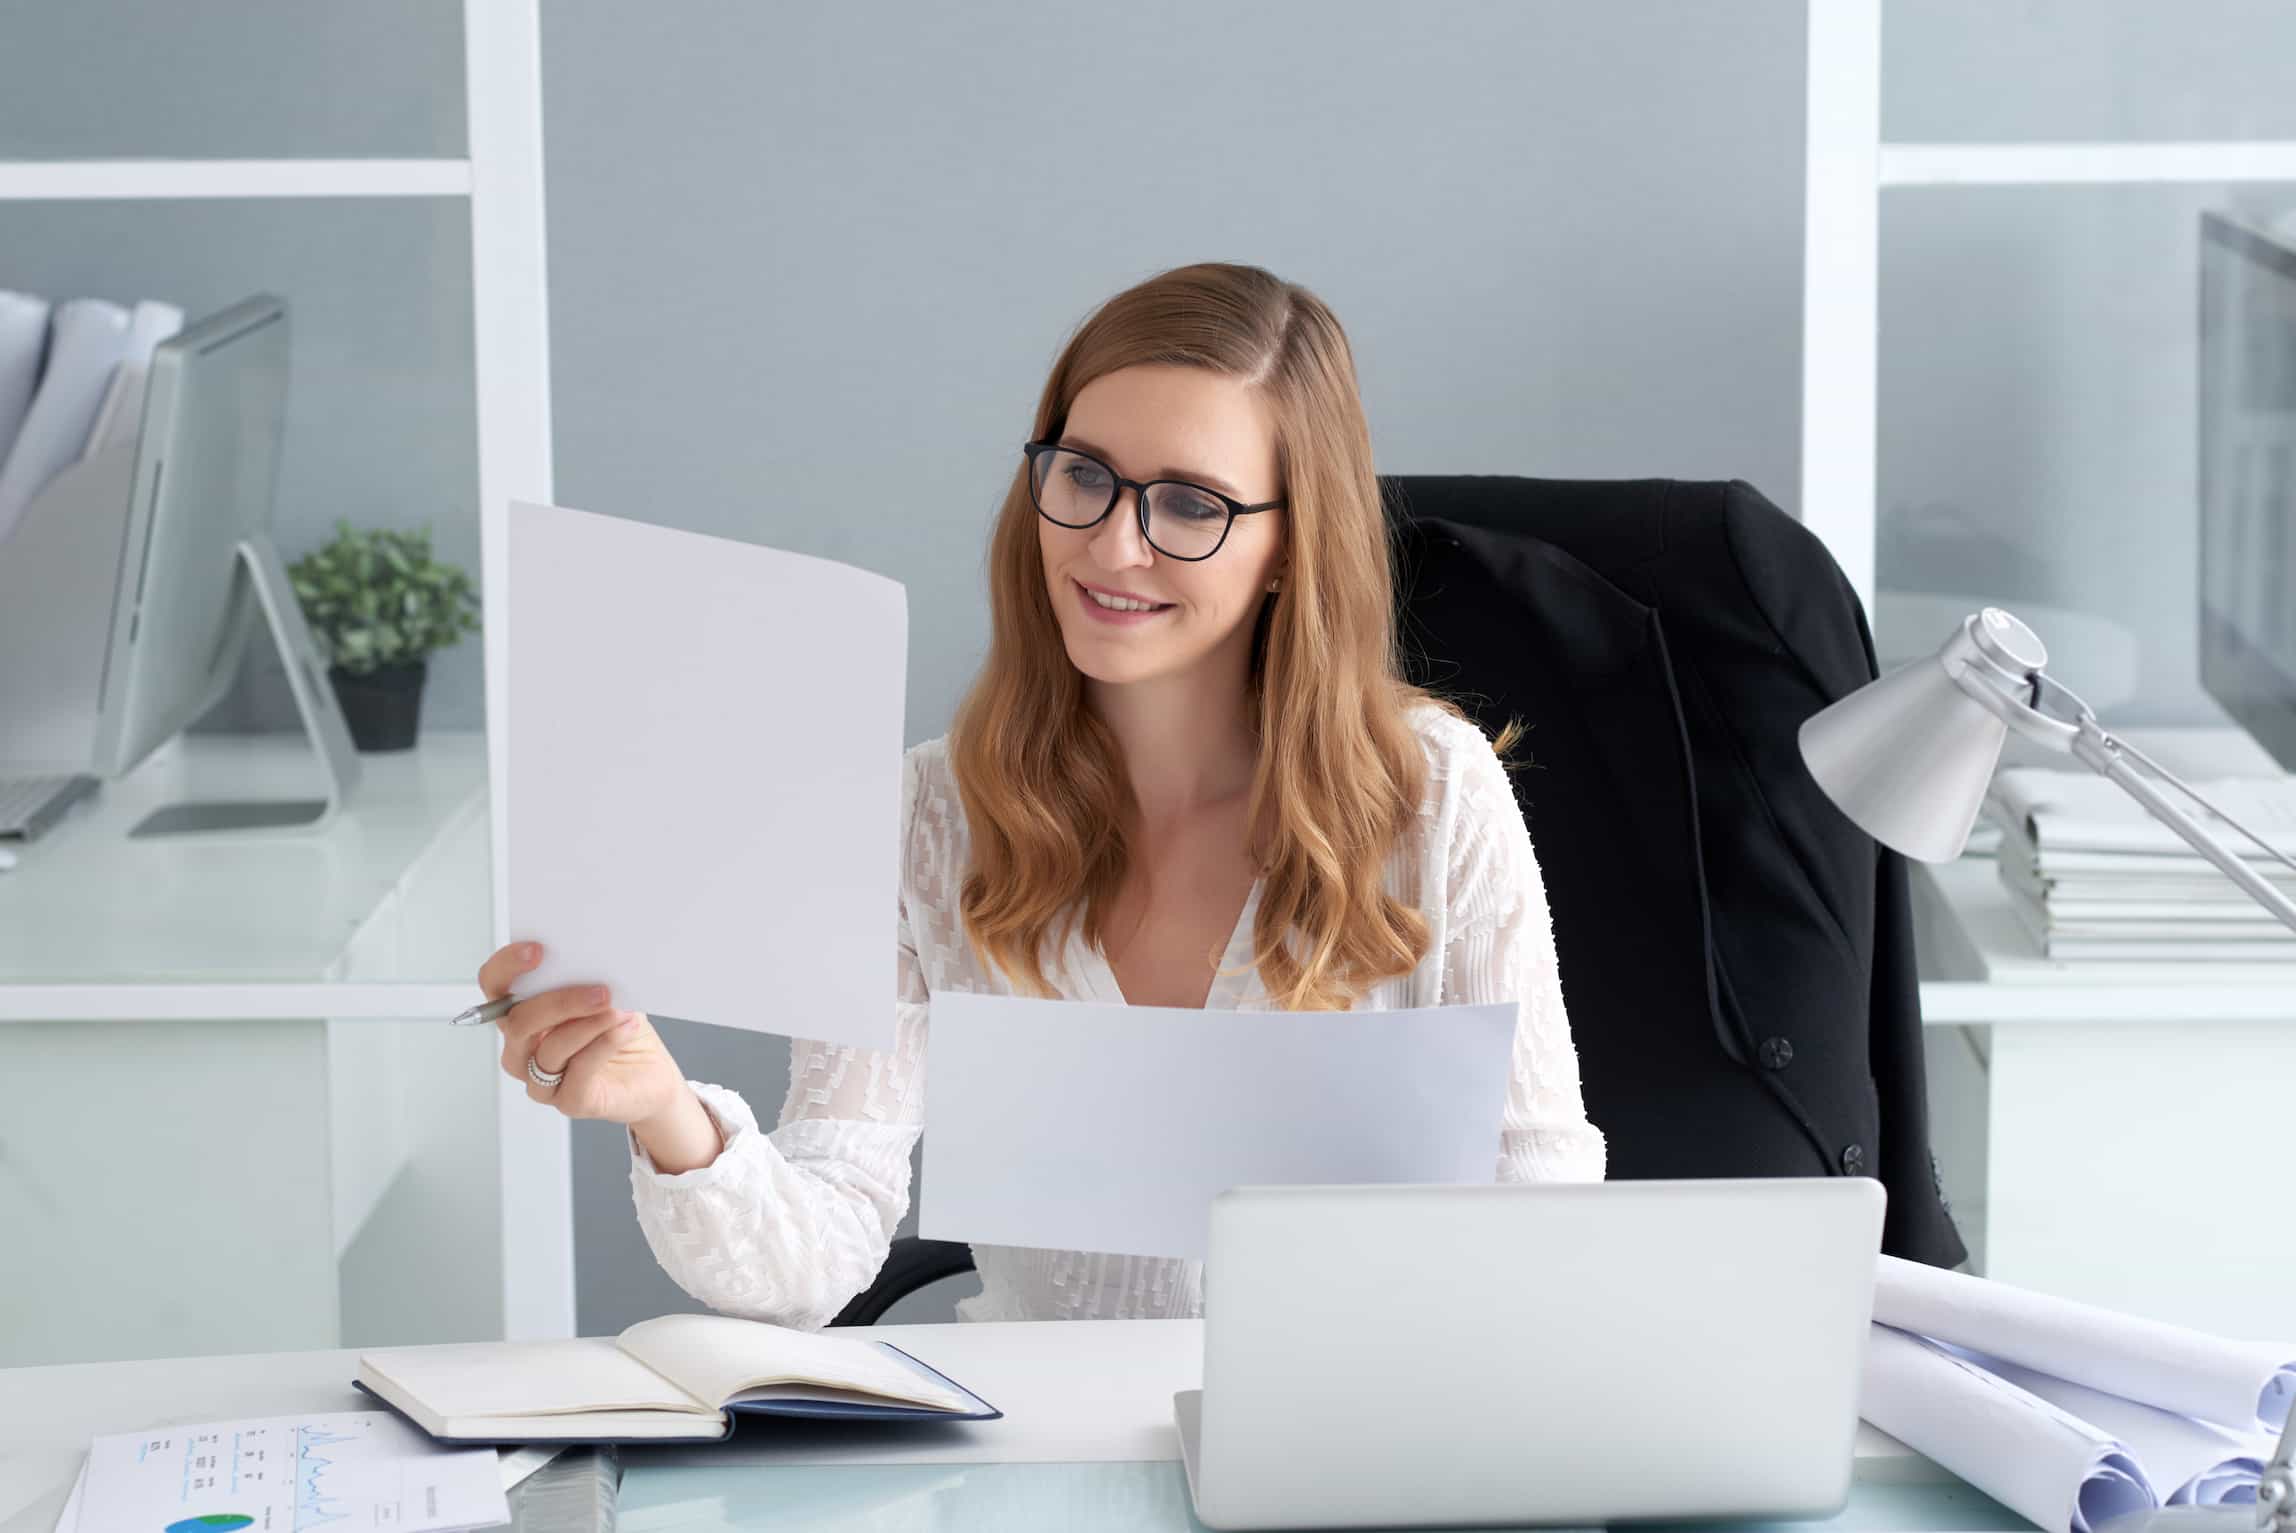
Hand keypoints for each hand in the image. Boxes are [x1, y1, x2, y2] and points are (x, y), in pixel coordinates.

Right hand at [476, 941, 688, 1127]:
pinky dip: (605, 1044)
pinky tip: (626, 1027)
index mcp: (523, 1014)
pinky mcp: (569, 1101)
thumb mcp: (606, 995)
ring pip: (548, 1050)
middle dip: (558, 1002)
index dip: (507, 966)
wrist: (653, 1076)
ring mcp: (542, 1079)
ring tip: (620, 1009)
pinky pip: (579, 1072)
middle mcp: (523, 1049)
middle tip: (600, 990)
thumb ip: (588, 976)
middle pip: (517, 1023)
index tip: (537, 949)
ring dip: (587, 1024)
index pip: (495, 987)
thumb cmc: (622, 1030)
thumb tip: (591, 955)